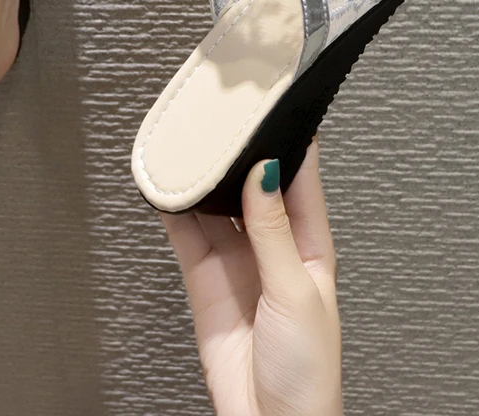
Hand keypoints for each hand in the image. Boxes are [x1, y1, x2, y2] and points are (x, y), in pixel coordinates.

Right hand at [163, 138, 341, 415]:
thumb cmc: (307, 371)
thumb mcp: (296, 291)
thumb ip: (274, 231)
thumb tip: (265, 174)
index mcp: (310, 245)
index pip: (302, 178)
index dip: (290, 142)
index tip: (274, 107)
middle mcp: (272, 246)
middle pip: (252, 185)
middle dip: (238, 156)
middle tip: (220, 124)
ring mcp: (236, 260)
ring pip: (216, 204)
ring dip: (204, 180)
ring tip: (189, 150)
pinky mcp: (204, 277)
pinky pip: (186, 233)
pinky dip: (175, 210)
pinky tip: (168, 190)